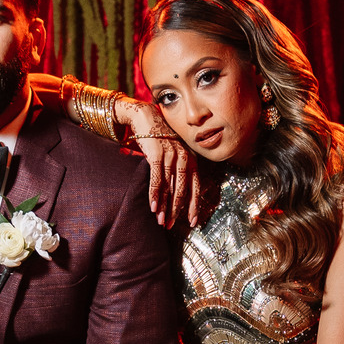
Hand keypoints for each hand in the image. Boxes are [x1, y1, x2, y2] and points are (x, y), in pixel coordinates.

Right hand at [119, 98, 202, 228]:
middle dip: (177, 211)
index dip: (194, 206)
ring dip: (165, 207)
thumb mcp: (174, 154)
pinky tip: (153, 207)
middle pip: (182, 191)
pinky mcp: (157, 155)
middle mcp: (184, 158)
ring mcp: (171, 157)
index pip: (195, 187)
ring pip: (169, 188)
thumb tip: (176, 193)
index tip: (193, 222)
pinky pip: (157, 179)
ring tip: (161, 221)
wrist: (147, 118)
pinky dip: (155, 195)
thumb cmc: (161, 138)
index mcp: (191, 160)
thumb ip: (177, 171)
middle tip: (171, 225)